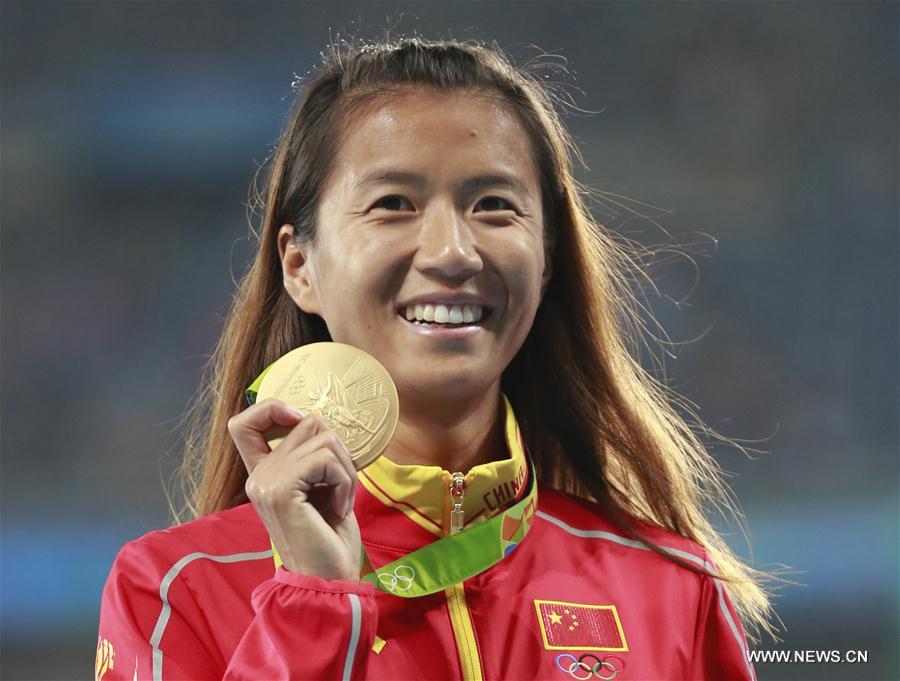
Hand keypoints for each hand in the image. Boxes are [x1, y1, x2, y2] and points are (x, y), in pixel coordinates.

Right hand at [227, 398, 361, 580]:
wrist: (327, 581)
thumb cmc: (329, 538)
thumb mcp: (319, 487)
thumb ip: (311, 457)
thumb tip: (320, 422)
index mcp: (263, 474)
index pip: (245, 423)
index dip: (274, 409)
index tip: (302, 426)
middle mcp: (258, 476)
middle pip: (308, 422)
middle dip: (339, 451)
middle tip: (341, 486)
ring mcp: (265, 482)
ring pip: (323, 438)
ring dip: (346, 468)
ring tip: (341, 500)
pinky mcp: (280, 490)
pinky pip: (326, 459)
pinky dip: (344, 481)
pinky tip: (338, 510)